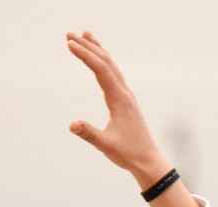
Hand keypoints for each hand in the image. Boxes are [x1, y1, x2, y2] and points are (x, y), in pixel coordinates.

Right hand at [66, 30, 171, 187]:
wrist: (149, 162)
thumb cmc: (129, 154)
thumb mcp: (107, 146)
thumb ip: (89, 134)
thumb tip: (72, 125)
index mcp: (120, 101)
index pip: (102, 71)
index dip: (85, 56)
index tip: (69, 44)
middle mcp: (125, 95)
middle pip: (107, 63)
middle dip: (88, 47)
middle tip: (69, 34)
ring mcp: (127, 97)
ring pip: (112, 67)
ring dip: (97, 50)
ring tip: (84, 35)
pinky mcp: (126, 101)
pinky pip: (114, 76)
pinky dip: (105, 63)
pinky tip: (99, 59)